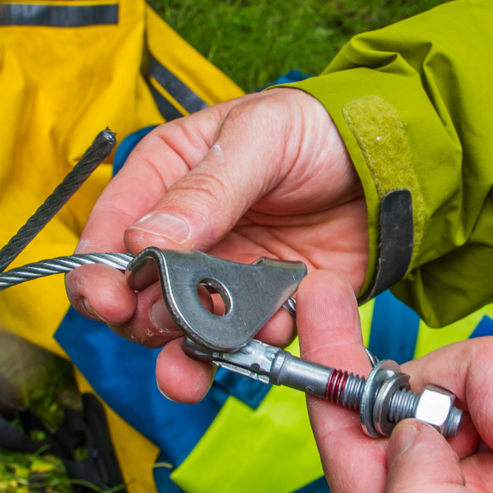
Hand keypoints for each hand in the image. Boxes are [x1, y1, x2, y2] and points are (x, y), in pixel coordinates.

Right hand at [66, 87, 366, 402]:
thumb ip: (206, 191)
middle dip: (145, 318)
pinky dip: (252, 349)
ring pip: (185, 330)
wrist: (393, 164)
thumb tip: (144, 239)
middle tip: (167, 324)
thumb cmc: (320, 130)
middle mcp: (187, 234)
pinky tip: (273, 332)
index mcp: (166, 176)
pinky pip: (247, 341)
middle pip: (138, 293)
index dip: (98, 271)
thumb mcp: (261, 139)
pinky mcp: (268, 305)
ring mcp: (225, 274)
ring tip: (200, 362)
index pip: (110, 229)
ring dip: (189, 351)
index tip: (106, 299)